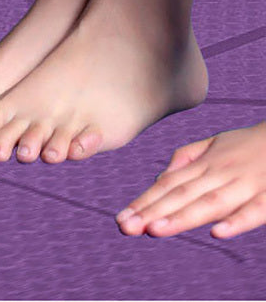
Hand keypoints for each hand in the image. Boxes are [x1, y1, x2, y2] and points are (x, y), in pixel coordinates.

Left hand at [116, 121, 265, 238]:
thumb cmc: (247, 145)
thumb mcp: (213, 144)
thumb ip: (186, 159)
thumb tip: (161, 178)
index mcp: (205, 164)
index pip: (168, 185)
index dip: (144, 201)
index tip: (122, 218)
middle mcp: (220, 173)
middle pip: (181, 195)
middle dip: (152, 212)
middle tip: (125, 227)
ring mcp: (245, 185)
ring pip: (210, 203)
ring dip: (182, 217)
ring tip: (155, 230)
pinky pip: (254, 211)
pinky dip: (236, 221)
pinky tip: (217, 233)